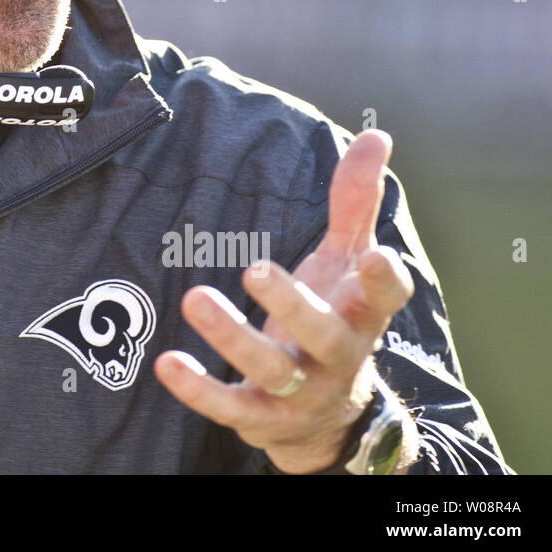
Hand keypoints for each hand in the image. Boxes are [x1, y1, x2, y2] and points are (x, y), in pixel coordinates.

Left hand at [153, 129, 414, 472]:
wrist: (326, 417)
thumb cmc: (334, 316)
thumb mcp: (347, 260)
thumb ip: (356, 201)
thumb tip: (377, 134)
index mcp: (360, 314)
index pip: (385, 299)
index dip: (384, 281)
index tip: (378, 254)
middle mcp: (335, 355)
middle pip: (323, 335)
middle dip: (292, 306)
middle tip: (256, 268)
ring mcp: (298, 389)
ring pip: (271, 369)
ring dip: (232, 337)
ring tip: (194, 298)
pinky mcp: (260, 416)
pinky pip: (229, 406)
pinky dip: (199, 389)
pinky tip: (166, 362)